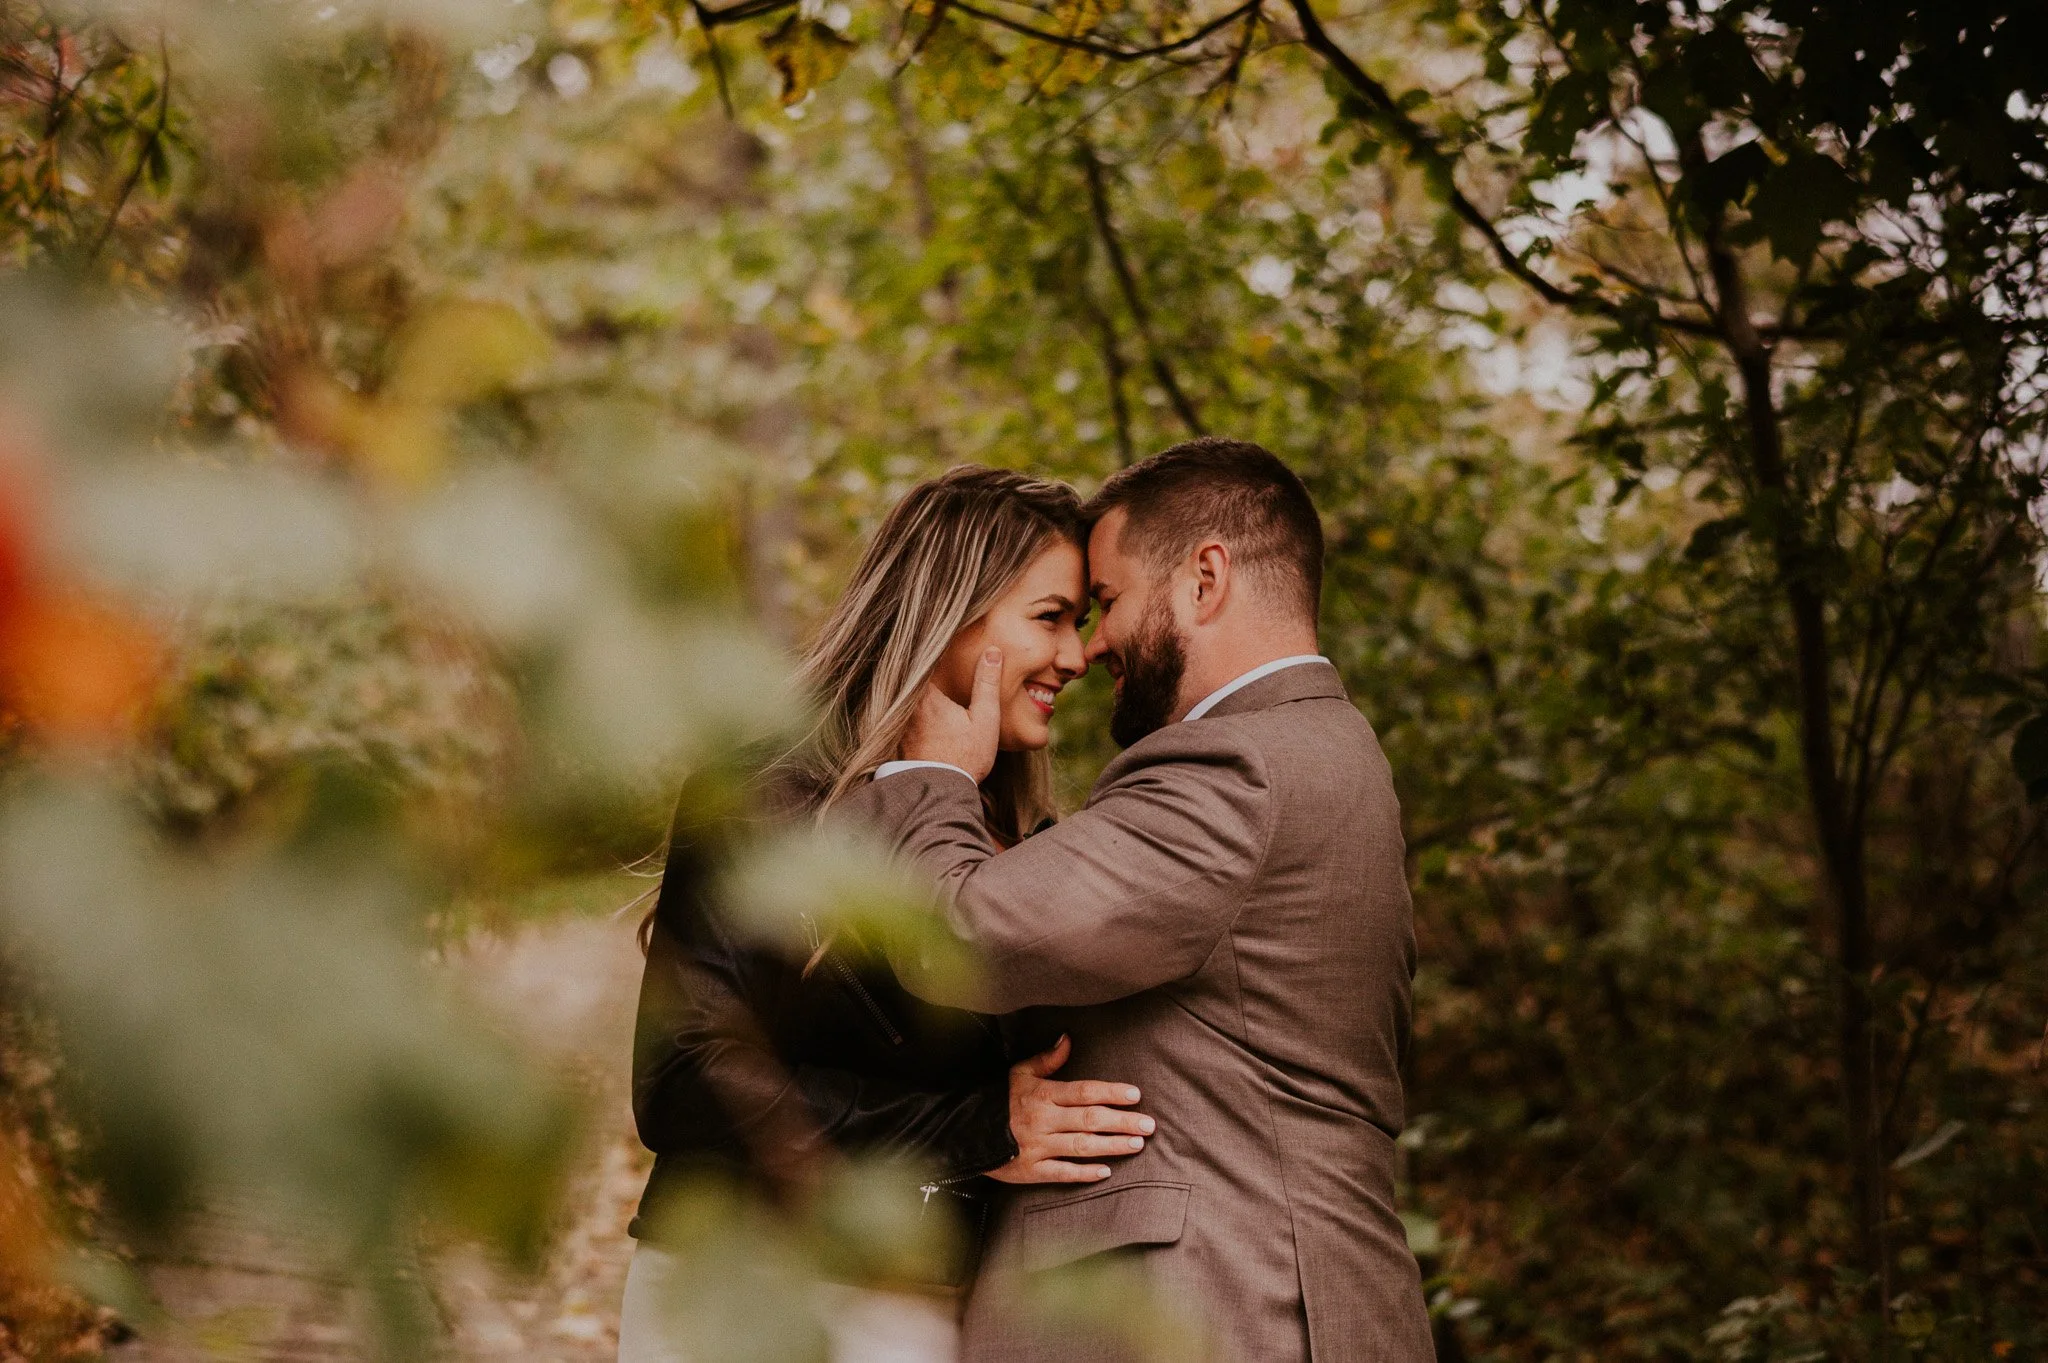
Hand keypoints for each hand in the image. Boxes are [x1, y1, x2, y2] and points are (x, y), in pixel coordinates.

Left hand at [904, 646, 1003, 781]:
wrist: (940, 794)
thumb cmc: (966, 758)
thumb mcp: (985, 719)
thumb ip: (987, 683)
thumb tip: (993, 652)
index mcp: (926, 696)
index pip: (921, 658)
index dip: (927, 641)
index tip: (932, 627)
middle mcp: (906, 705)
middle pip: (905, 672)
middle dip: (912, 655)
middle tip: (918, 635)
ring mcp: (897, 721)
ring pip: (898, 690)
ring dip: (905, 677)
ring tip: (912, 658)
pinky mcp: (894, 735)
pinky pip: (894, 708)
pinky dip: (900, 697)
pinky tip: (908, 694)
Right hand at [987, 1035, 1154, 1183]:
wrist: (966, 1131)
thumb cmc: (998, 1099)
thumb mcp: (1019, 1073)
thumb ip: (1046, 1059)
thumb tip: (1068, 1039)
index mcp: (1043, 1095)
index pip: (1084, 1092)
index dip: (1112, 1093)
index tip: (1135, 1095)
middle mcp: (1044, 1120)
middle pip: (1090, 1120)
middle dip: (1122, 1122)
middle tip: (1149, 1125)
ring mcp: (1038, 1147)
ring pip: (1082, 1146)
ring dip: (1112, 1146)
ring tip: (1136, 1145)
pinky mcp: (1032, 1170)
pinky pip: (1062, 1173)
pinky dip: (1084, 1173)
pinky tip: (1106, 1172)